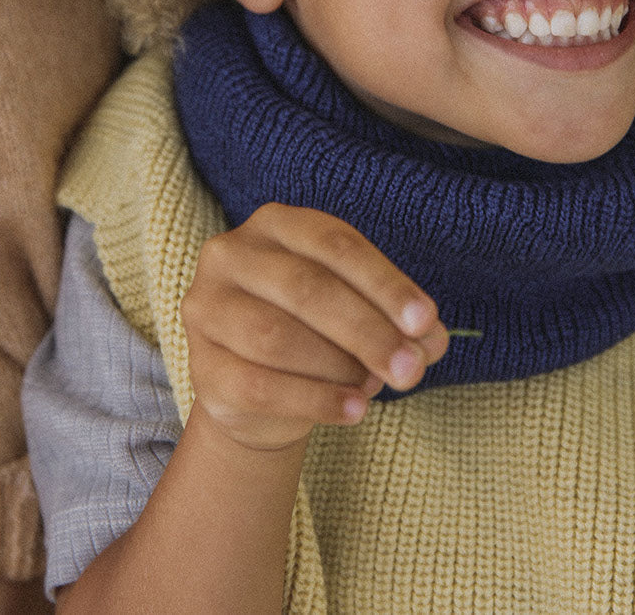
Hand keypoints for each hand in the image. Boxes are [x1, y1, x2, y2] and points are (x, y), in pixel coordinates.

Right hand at [181, 202, 448, 451]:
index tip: (424, 321)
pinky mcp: (201, 365)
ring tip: (376, 387)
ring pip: (275, 337)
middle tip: (412, 369)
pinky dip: (313, 400)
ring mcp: (207, 308)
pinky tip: (354, 410)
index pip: (336, 245)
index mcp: (278, 224)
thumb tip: (433, 340)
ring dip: (338, 367)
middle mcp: (232, 254)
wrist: (261, 392)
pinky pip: (257, 385)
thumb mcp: (362, 314)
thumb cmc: (320, 332)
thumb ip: (399, 322)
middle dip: (367, 331)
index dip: (384, 283)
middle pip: (306, 288)